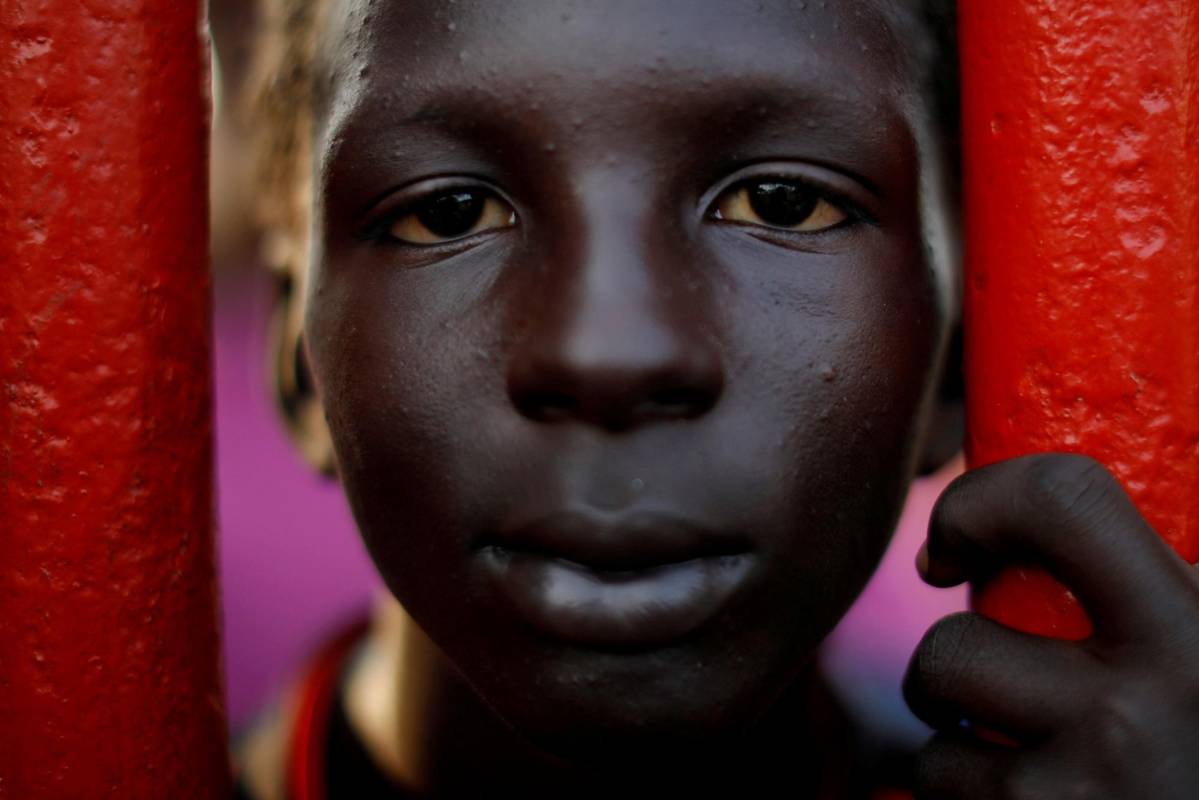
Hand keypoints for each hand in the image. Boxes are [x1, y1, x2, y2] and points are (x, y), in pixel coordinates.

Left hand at [903, 453, 1198, 798]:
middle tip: (983, 676)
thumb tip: (1111, 477)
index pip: (1058, 500)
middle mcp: (1143, 713)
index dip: (981, 503)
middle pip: (953, 650)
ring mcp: (1088, 797)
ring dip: (962, 753)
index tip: (957, 544)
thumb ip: (1168, 572)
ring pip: (937, 751)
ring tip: (1031, 761)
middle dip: (948, 663)